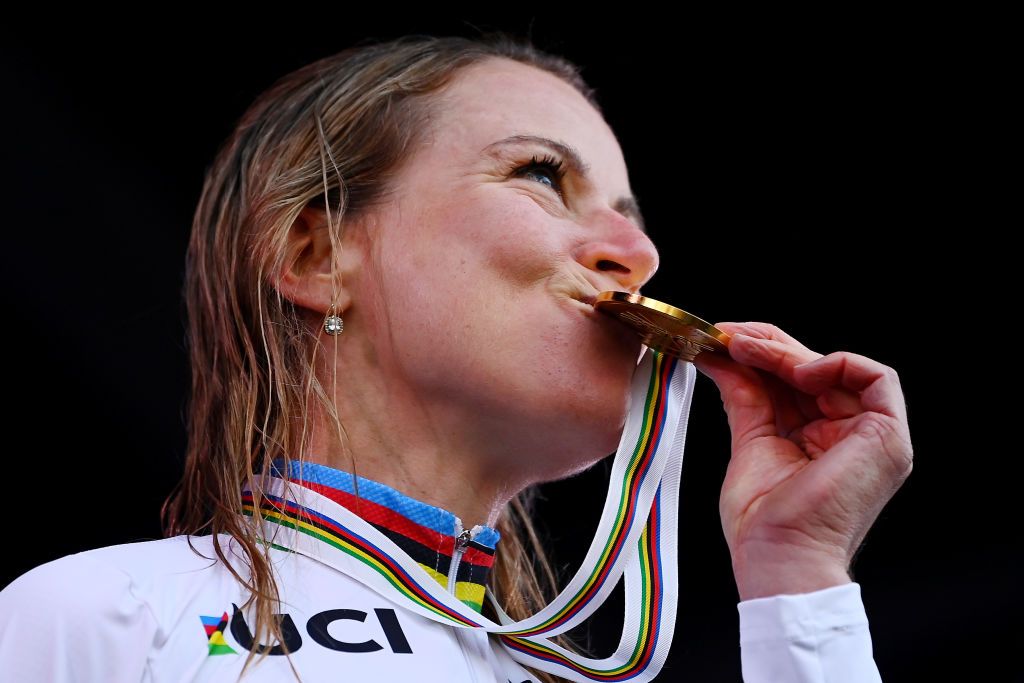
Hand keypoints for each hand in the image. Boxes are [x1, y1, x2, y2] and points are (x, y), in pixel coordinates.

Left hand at [692, 322, 912, 599]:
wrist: (778, 558)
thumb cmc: (763, 523)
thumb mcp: (750, 440)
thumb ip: (746, 396)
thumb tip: (722, 357)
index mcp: (822, 439)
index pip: (796, 382)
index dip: (763, 356)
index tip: (722, 342)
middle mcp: (851, 434)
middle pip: (815, 370)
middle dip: (769, 346)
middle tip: (727, 336)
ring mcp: (873, 436)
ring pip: (837, 368)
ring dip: (788, 352)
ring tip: (746, 348)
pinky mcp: (887, 437)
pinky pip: (876, 377)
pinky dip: (834, 363)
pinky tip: (794, 371)